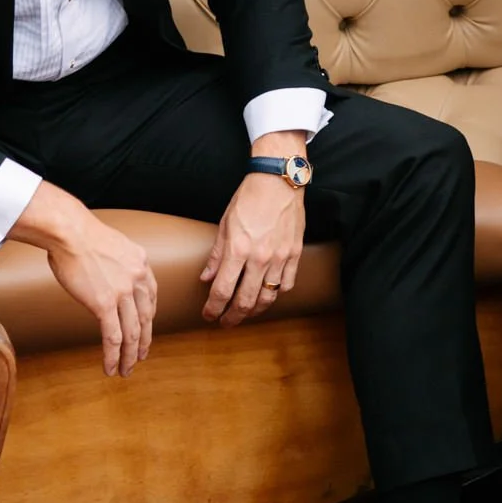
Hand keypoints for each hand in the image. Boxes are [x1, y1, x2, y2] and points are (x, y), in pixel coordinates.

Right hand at [10, 182, 156, 376]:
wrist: (70, 231)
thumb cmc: (81, 234)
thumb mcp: (113, 245)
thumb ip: (118, 262)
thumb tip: (110, 274)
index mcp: (140, 263)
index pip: (151, 297)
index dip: (149, 318)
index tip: (144, 329)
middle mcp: (137, 278)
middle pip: (145, 318)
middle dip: (143, 341)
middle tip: (140, 356)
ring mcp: (122, 292)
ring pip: (132, 333)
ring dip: (130, 356)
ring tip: (127, 369)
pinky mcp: (104, 304)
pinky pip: (112, 337)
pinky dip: (113, 356)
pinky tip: (111, 368)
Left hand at [200, 142, 306, 327]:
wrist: (279, 180)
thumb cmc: (249, 197)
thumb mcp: (225, 223)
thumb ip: (217, 255)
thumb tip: (207, 278)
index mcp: (238, 249)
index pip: (222, 291)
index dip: (213, 308)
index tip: (208, 315)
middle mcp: (260, 258)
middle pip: (245, 301)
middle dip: (232, 317)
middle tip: (225, 322)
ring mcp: (280, 257)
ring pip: (268, 297)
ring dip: (254, 311)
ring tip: (245, 313)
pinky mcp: (295, 254)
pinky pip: (287, 284)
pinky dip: (277, 294)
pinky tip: (268, 294)